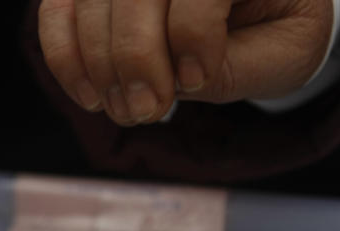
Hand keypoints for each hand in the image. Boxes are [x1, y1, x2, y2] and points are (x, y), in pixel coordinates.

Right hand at [37, 0, 333, 125]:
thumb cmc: (277, 28)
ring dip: (98, 66)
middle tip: (146, 110)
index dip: (192, 36)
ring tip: (123, 109)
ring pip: (91, 3)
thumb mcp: (282, 52)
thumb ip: (234, 68)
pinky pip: (57, 9)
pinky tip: (89, 95)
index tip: (197, 82)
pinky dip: (63, 56)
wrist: (260, 8)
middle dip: (134, 58)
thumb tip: (173, 82)